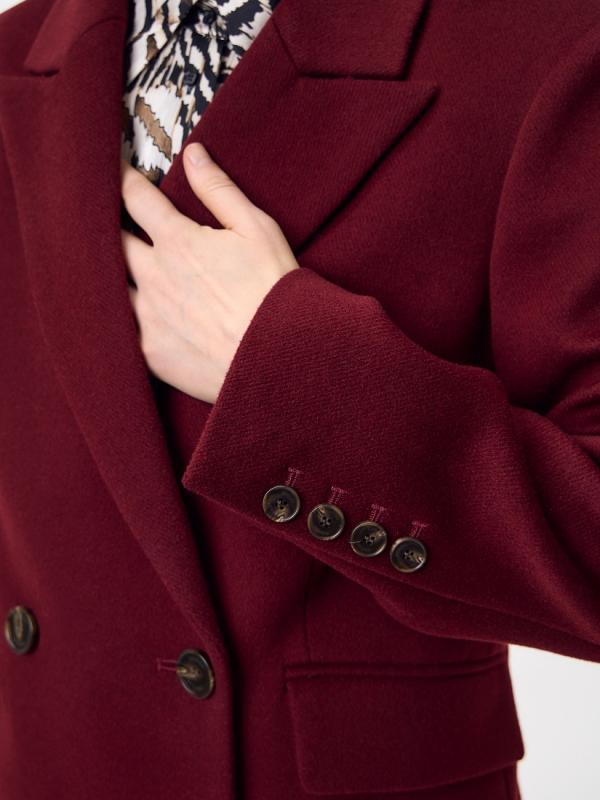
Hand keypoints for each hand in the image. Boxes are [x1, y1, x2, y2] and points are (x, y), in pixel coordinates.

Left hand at [120, 142, 298, 403]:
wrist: (280, 358)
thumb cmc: (275, 290)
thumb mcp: (257, 229)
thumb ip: (219, 190)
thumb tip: (192, 152)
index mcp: (178, 241)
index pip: (136, 198)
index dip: (123, 179)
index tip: (115, 169)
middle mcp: (153, 276)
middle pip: (112, 240)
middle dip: (109, 225)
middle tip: (108, 218)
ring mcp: (147, 317)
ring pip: (109, 285)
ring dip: (112, 272)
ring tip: (116, 268)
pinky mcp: (150, 353)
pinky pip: (121, 329)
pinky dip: (121, 316)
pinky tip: (127, 314)